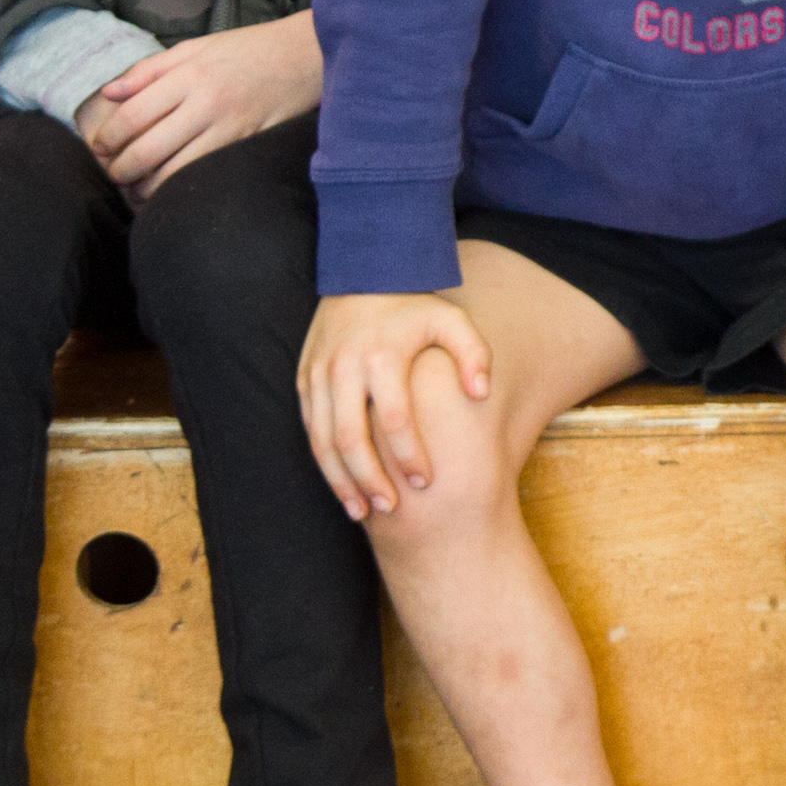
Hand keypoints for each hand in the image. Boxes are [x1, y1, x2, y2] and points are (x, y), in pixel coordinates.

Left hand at [78, 12, 321, 200]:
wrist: (307, 54)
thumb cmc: (250, 49)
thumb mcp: (197, 47)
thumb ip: (150, 70)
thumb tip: (110, 93)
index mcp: (188, 74)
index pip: (133, 114)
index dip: (109, 137)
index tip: (100, 147)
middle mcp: (205, 102)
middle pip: (148, 149)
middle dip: (121, 169)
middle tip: (113, 174)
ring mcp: (229, 127)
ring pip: (175, 170)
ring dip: (147, 186)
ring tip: (136, 188)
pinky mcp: (248, 144)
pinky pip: (206, 172)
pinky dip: (181, 186)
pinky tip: (169, 189)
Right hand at [296, 290, 486, 519]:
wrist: (362, 273)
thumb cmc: (414, 306)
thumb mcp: (452, 319)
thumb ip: (474, 353)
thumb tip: (481, 394)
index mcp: (382, 356)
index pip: (394, 418)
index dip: (409, 455)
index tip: (425, 482)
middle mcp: (344, 367)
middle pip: (349, 437)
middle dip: (368, 478)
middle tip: (389, 509)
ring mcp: (318, 374)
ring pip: (321, 440)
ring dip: (339, 479)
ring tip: (361, 512)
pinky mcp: (304, 379)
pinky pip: (309, 428)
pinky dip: (323, 461)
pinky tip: (342, 484)